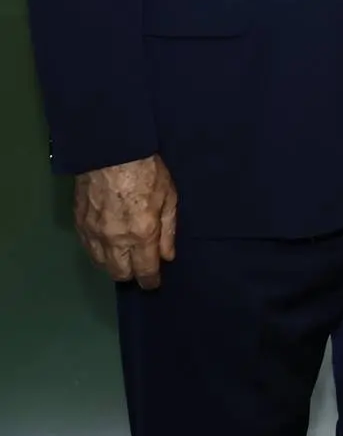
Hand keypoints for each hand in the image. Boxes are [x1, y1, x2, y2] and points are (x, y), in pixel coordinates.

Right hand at [74, 155, 177, 288]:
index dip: (150, 281)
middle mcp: (115, 240)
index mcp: (141, 234)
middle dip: (132, 275)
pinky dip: (98, 253)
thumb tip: (167, 256)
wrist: (111, 152)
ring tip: (124, 257)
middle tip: (140, 268)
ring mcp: (94, 234)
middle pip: (119, 273)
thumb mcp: (169, 198)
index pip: (145, 270)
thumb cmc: (148, 172)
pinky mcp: (79, 225)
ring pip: (101, 264)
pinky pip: (88, 249)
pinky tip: (107, 246)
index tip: (154, 283)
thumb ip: (168, 231)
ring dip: (113, 265)